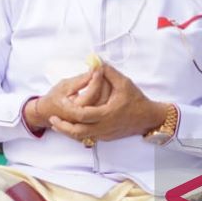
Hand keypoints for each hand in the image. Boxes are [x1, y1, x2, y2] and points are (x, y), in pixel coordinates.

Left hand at [46, 63, 166, 143]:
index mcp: (106, 114)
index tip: (58, 108)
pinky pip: (89, 138)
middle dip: (63, 128)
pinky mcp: (106, 137)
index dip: (69, 113)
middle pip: (78, 133)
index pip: (83, 116)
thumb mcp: (124, 83)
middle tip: (52, 121)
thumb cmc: (136, 100)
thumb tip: (96, 62)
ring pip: (82, 138)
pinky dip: (78, 134)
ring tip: (58, 125)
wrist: (148, 118)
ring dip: (69, 132)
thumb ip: (109, 72)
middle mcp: (104, 127)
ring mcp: (105, 134)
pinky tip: (72, 126)